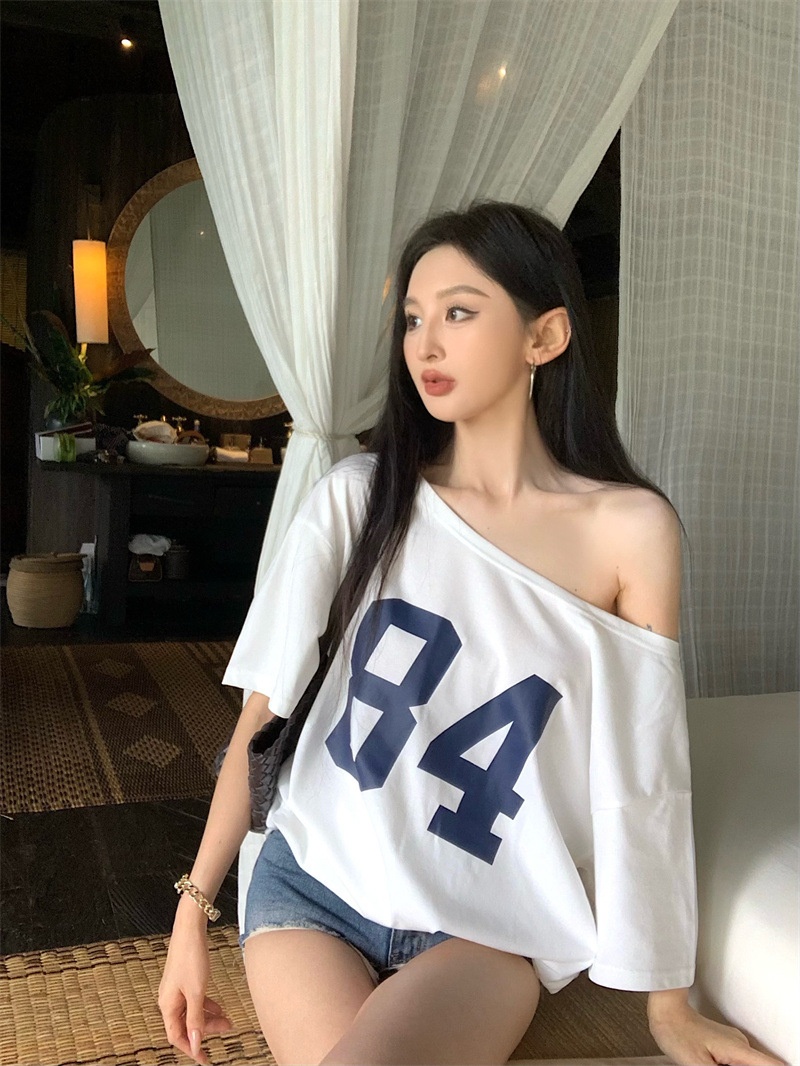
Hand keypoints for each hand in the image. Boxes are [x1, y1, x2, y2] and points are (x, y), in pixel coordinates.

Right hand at [158, 912, 232, 1063]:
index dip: (191, 1048)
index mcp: (167, 1005)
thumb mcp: (197, 992)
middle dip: (205, 1030)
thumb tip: (194, 1042)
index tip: (204, 1058)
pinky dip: (206, 1006)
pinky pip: (194, 1000)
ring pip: (192, 1012)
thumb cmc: (191, 957)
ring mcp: (176, 989)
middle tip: (226, 1031)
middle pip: (186, 1025)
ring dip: (209, 1018)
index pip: (177, 1037)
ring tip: (227, 1020)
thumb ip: (196, 1018)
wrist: (190, 928)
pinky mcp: (184, 980)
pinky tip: (219, 1007)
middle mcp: (169, 999)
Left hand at [648, 1001, 785, 1065]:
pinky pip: (737, 1062)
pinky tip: (714, 1065)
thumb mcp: (698, 1065)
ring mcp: (734, 1042)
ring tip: (711, 1064)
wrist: (665, 1012)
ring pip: (747, 1065)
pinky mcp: (726, 1044)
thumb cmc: (676, 1032)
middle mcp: (741, 1044)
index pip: (773, 1065)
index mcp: (739, 1050)